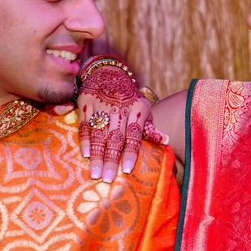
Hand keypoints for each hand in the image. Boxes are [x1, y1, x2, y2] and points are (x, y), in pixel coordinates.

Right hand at [78, 66, 162, 181]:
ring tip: (95, 173)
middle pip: (115, 137)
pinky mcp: (86, 102)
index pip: (134, 135)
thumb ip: (150, 128)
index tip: (126, 170)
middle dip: (111, 159)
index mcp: (137, 109)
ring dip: (97, 155)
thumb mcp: (142, 109)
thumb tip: (165, 142)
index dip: (130, 153)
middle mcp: (120, 107)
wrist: (108, 72)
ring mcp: (102, 104)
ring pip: (99, 133)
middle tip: (107, 179)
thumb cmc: (128, 98)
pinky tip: (86, 155)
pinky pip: (85, 125)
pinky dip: (85, 140)